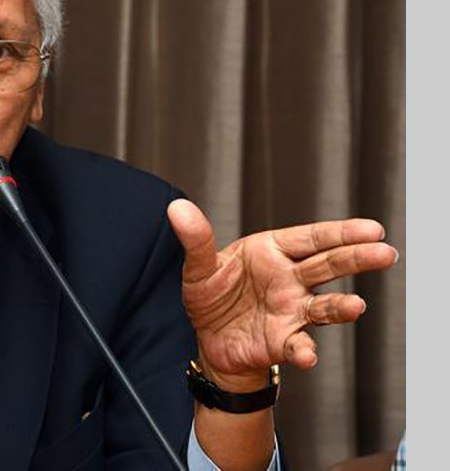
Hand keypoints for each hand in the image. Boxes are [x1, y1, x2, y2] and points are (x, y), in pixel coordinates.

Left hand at [167, 198, 396, 386]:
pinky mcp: (283, 340)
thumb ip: (195, 240)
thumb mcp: (199, 267)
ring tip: (356, 306)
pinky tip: (307, 354)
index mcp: (272, 252)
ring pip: (323, 306)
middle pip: (328, 265)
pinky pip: (297, 344)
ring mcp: (291, 310)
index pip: (311, 238)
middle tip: (384, 252)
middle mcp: (289, 279)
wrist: (209, 341)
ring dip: (341, 307)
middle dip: (356, 258)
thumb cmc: (211, 296)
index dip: (341, 232)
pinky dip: (303, 350)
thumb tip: (177, 209)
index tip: (371, 229)